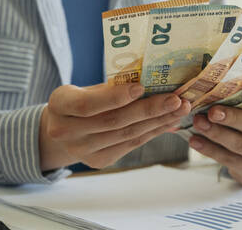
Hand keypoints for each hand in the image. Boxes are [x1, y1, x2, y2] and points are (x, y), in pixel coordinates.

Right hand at [39, 83, 190, 170]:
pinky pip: (131, 144)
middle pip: (113, 121)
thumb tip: (154, 81)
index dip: (115, 97)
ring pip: (126, 135)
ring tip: (181, 109)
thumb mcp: (89, 88)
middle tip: (176, 99)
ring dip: (158, 122)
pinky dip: (153, 131)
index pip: (88, 104)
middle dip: (149, 110)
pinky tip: (170, 121)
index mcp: (60, 104)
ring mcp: (82, 151)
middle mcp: (66, 132)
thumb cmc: (83, 99)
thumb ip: (113, 86)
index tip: (141, 87)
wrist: (64, 128)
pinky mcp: (99, 161)